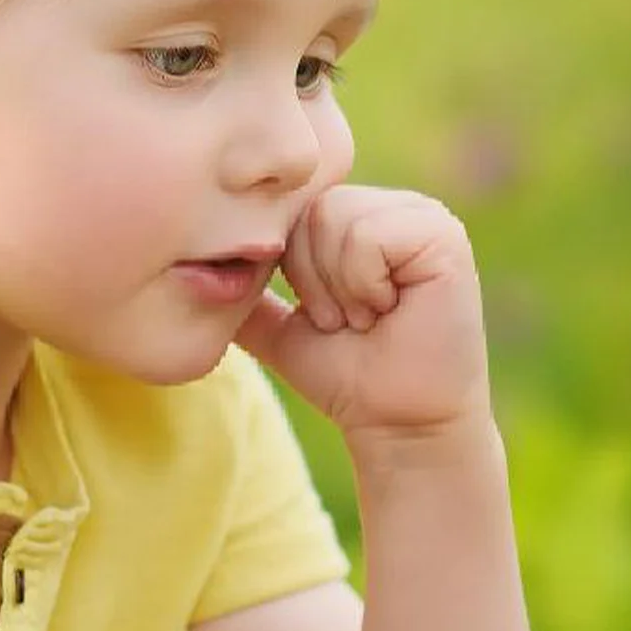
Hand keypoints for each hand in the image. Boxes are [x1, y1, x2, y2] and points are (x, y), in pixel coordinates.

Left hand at [234, 184, 490, 442]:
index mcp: (361, 217)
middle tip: (351, 321)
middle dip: (314, 280)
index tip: (328, 317)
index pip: (290, 208)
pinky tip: (391, 310)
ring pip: (333, 218)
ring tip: (369, 318)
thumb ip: (248, 296)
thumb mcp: (281, 328)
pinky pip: (366, 237)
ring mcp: (422, 216)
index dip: (293, 270)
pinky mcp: (443, 235)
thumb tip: (188, 274)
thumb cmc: (348, 379)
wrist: (399, 423)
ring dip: (339, 288)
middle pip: (309, 209)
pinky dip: (364, 285)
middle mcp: (394, 207)